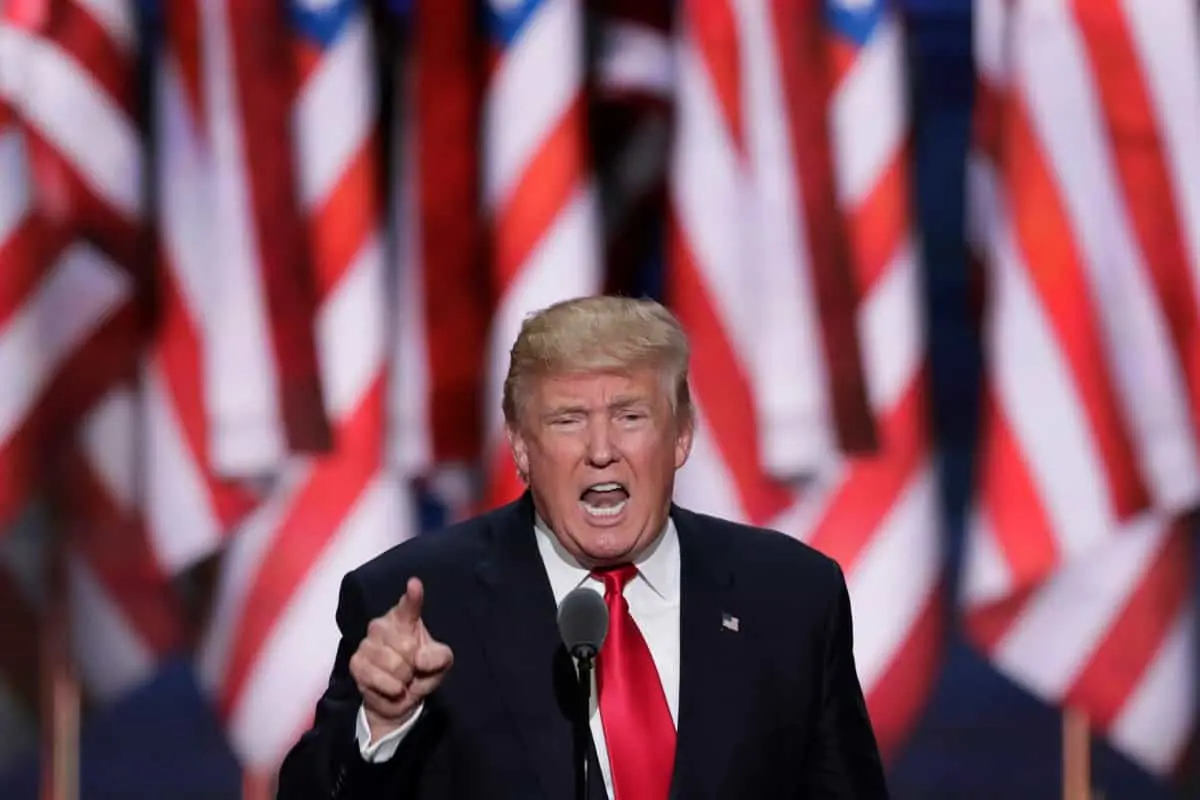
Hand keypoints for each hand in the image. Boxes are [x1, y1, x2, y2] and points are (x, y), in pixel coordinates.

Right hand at [349, 577, 453, 739]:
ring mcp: (366, 643)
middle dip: (415, 664)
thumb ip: (438, 657)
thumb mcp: (441, 663)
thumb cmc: (421, 671)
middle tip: (412, 668)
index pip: (409, 606)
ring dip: (404, 679)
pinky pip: (378, 678)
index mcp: (404, 618)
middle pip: (406, 645)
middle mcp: (382, 625)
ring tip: (402, 678)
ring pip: (393, 664)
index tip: (414, 584)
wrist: (399, 698)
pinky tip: (391, 687)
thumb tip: (420, 659)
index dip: (412, 596)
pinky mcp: (356, 663)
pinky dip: (391, 689)